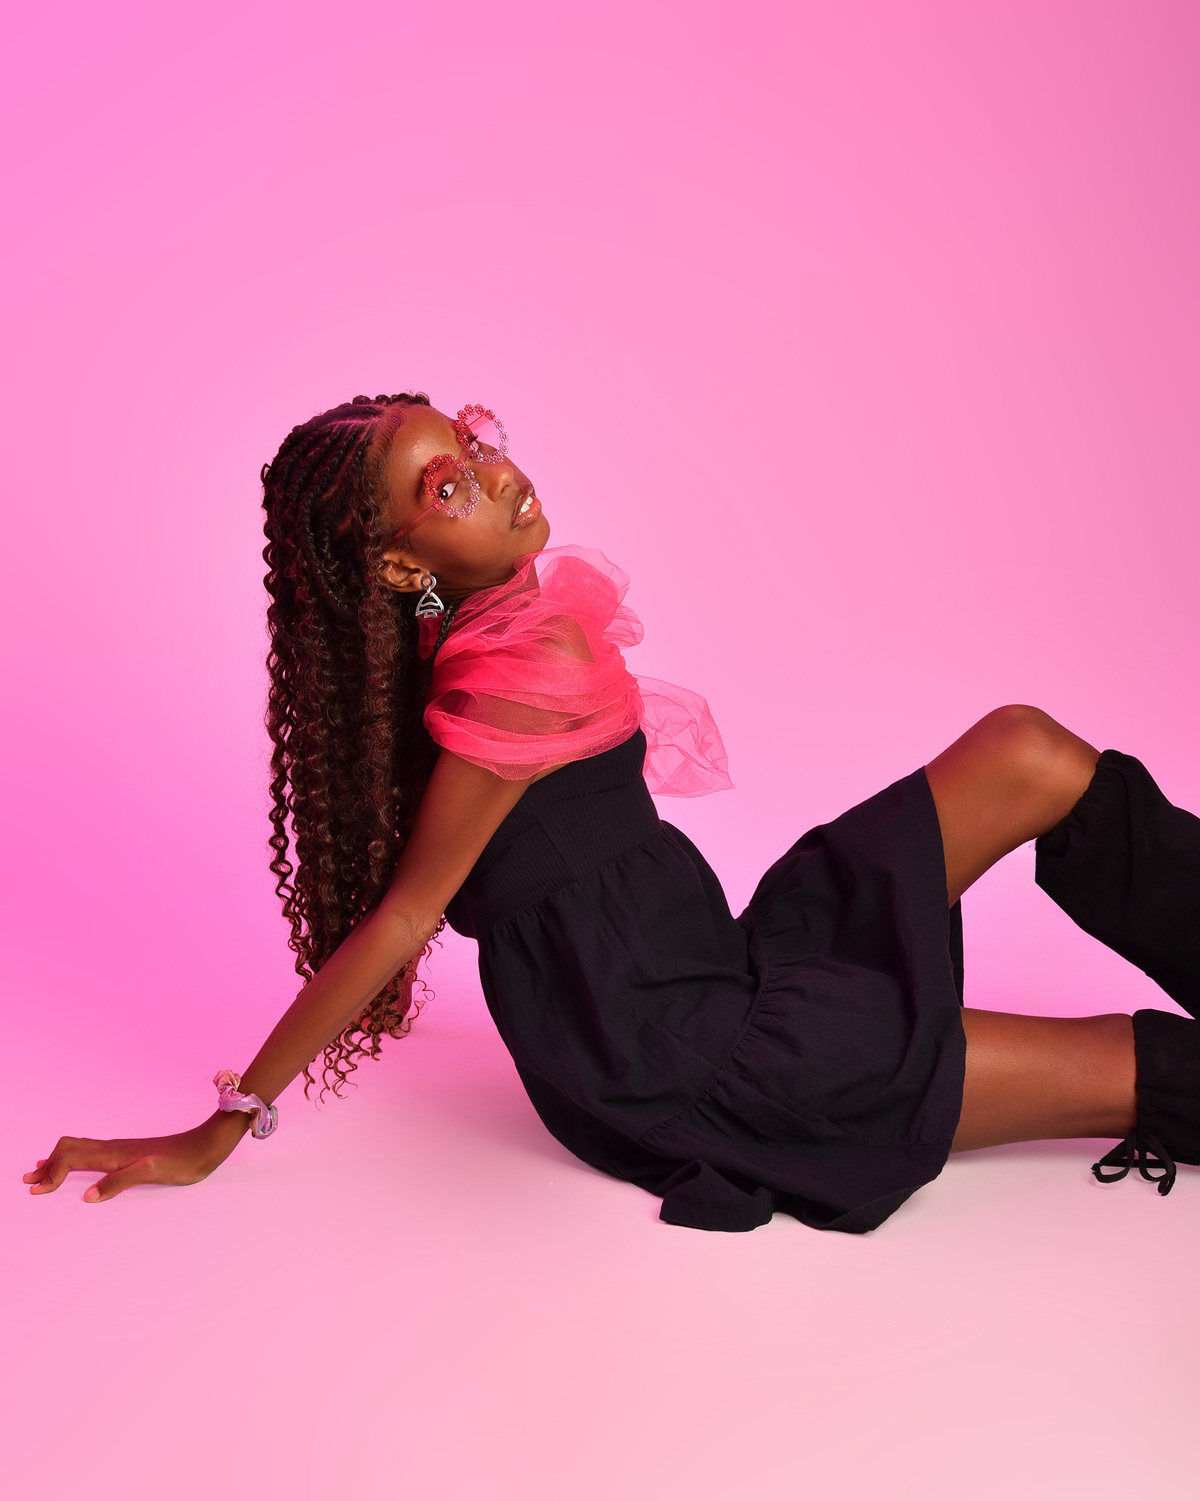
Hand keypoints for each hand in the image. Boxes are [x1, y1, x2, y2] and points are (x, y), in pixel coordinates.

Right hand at [23, 1112, 248, 1201]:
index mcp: (114, 1153)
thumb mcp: (152, 1172)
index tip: (36, 1191)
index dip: (51, 1174)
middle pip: (69, 1149)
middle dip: (47, 1165)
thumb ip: (120, 1181)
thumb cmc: (183, 1160)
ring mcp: (121, 1149)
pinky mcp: (130, 1154)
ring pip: (80, 1150)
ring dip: (58, 1161)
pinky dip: (74, 1161)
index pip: (71, 1158)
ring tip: (41, 1173)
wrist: (206, 1146)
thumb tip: (87, 1196)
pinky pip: (93, 1154)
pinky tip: (77, 1170)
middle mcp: (114, 1148)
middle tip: (28, 1182)